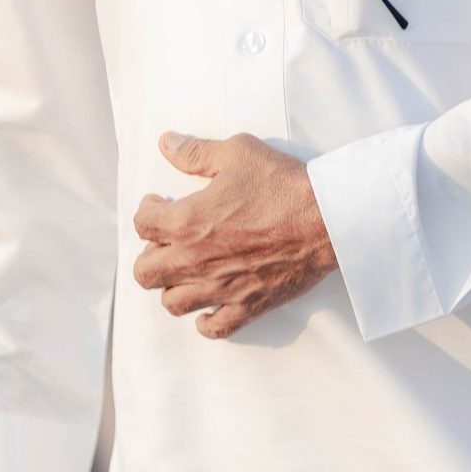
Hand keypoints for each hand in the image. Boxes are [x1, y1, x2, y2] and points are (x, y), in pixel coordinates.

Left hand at [133, 131, 337, 338]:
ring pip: (172, 303)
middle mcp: (195, 260)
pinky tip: (208, 307)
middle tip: (166, 241)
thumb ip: (195, 152)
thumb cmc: (284, 185)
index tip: (159, 204)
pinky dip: (205, 321)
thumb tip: (167, 143)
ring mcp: (220, 288)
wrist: (328, 219)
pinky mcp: (247, 306)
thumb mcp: (237, 154)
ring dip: (172, 287)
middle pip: (145, 272)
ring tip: (185, 271)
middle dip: (150, 254)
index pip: (142, 224)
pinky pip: (214, 328)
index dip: (148, 211)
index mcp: (187, 222)